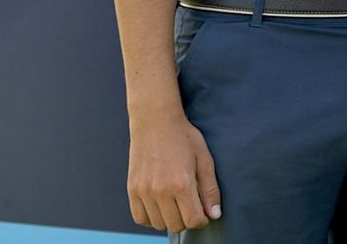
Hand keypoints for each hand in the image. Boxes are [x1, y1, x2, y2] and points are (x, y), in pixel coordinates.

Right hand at [127, 110, 221, 231]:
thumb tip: (214, 214)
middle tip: (191, 204)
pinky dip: (152, 218)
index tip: (204, 211)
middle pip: (176, 225)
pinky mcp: (132, 190)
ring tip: (176, 203)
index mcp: (181, 184)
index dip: (202, 219)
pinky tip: (161, 206)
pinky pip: (140, 218)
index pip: (193, 220)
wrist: (155, 122)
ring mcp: (143, 192)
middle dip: (187, 219)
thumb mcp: (204, 159)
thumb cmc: (183, 137)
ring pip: (159, 224)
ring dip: (170, 219)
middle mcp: (160, 191)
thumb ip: (210, 190)